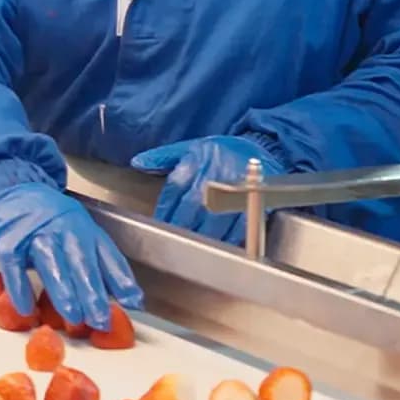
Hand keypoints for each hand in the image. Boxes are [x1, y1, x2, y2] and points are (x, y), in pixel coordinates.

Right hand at [0, 183, 141, 329]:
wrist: (11, 192)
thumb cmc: (50, 221)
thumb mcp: (82, 234)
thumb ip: (104, 266)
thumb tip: (132, 300)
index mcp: (84, 229)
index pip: (106, 255)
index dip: (121, 280)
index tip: (133, 302)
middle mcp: (62, 230)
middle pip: (80, 263)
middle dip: (92, 293)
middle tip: (101, 320)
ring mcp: (34, 235)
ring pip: (51, 264)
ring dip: (63, 292)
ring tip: (74, 318)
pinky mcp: (8, 243)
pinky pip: (14, 269)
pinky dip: (20, 290)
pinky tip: (27, 309)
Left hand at [130, 135, 285, 244]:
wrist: (261, 150)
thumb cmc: (222, 151)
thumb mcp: (191, 146)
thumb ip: (163, 156)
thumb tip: (138, 163)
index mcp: (198, 160)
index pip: (175, 189)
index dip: (163, 210)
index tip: (155, 226)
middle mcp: (215, 175)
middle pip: (192, 206)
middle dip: (178, 226)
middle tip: (167, 244)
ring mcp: (234, 190)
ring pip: (213, 219)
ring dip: (198, 237)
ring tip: (186, 252)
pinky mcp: (252, 203)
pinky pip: (237, 226)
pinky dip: (225, 240)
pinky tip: (214, 250)